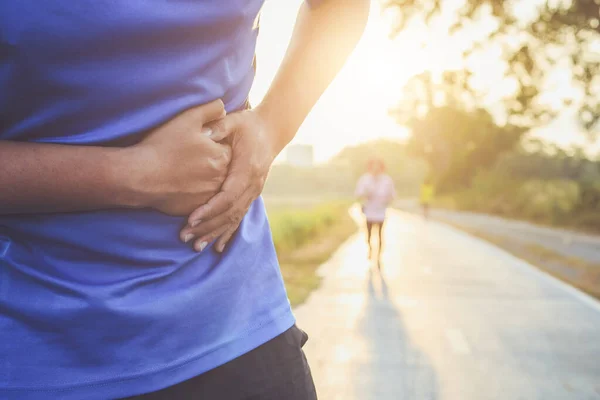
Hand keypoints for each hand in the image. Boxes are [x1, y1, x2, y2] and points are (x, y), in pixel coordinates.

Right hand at [127, 99, 232, 215]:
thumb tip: (224, 109)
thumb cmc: (163, 146)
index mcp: (222, 156)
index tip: (198, 145)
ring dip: (204, 180)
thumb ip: (210, 110)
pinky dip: (195, 194)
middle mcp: (220, 178)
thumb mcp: (188, 119)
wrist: (140, 176)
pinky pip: (202, 201)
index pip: (228, 149)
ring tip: (184, 172)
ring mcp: (209, 196)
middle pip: (223, 169)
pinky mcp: (197, 209)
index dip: (213, 145)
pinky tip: (181, 186)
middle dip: (211, 163)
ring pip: (214, 185)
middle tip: (189, 159)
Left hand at [179, 108, 277, 251]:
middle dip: (207, 227)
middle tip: (185, 237)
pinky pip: (239, 218)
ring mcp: (253, 192)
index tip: (191, 218)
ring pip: (234, 219)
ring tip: (196, 247)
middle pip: (229, 213)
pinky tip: (217, 247)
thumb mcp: (234, 121)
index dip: (209, 209)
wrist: (271, 131)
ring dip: (215, 234)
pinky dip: (228, 233)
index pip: (228, 195)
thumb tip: (204, 132)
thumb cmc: (249, 125)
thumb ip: (219, 127)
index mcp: (247, 169)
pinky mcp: (251, 195)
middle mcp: (252, 185)